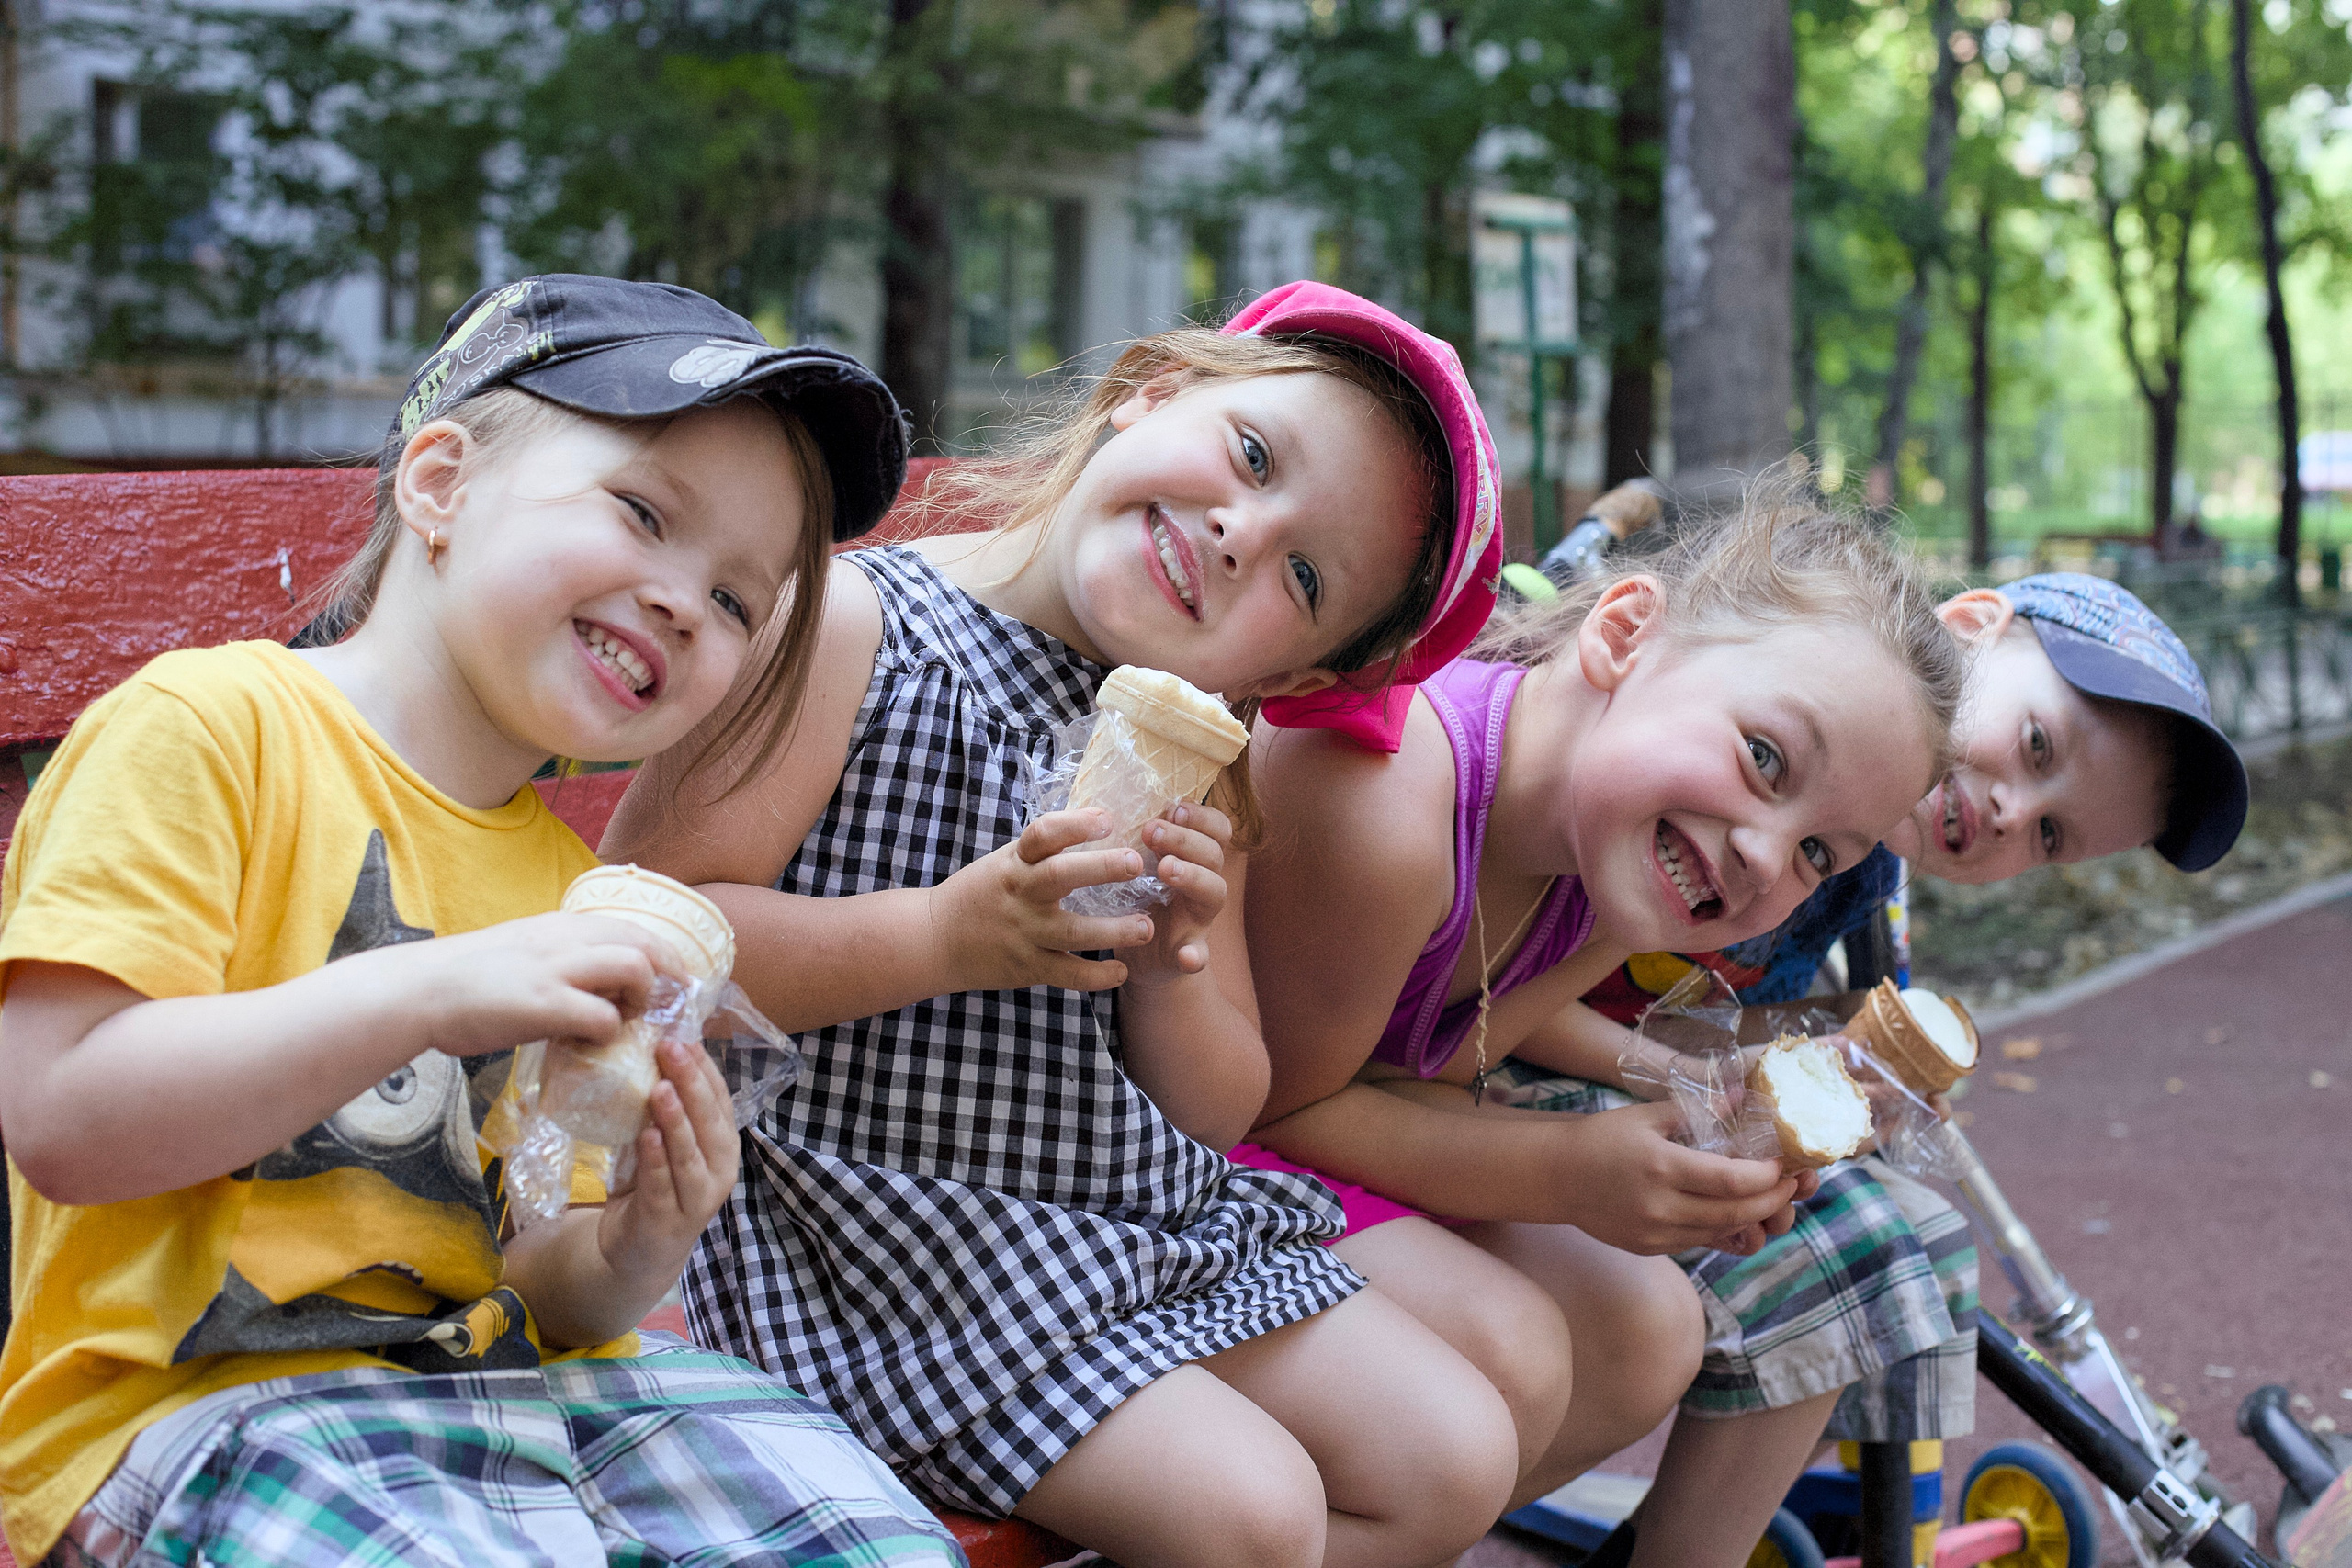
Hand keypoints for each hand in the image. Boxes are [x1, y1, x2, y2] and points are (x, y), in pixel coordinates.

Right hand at [385, 912, 669, 1059]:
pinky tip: (587, 1046)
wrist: (419, 989)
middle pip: (648, 943)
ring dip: (641, 1001)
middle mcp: (567, 938)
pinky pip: (604, 1018)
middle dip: (667, 977)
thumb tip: (592, 986)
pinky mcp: (545, 1003)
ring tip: (621, 1024)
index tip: (665, 985)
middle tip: (663, 1009)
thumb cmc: (466, 978)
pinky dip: (608, 1036)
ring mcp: (557, 968)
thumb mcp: (524, 950)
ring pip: (637, 969)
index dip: (660, 958)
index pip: (635, 928)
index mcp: (564, 925)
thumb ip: (561, 959)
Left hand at [595, 1037, 740, 1289]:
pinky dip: (656, 1160)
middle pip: (710, 1123)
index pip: (720, 1100)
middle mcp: (719, 1172)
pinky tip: (647, 1136)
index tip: (684, 1033)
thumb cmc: (654, 1185)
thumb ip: (666, 1107)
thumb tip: (654, 1046)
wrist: (638, 1253)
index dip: (704, 1067)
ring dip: (677, 1120)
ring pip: (691, 1155)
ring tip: (661, 1088)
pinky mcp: (666, 1221)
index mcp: (723, 1146)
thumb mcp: (666, 1142)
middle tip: (671, 1048)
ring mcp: (696, 1200)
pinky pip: (661, 1186)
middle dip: (692, 1083)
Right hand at [928, 809, 1152, 993]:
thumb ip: (1044, 850)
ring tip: (1146, 928)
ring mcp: (1024, 932)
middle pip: (1060, 876)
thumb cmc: (983, 893)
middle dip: (1101, 868)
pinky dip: (1096, 976)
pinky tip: (1121, 971)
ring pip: (1073, 932)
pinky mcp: (1027, 966)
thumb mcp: (1007, 861)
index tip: (1107, 819)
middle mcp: (1020, 893)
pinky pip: (1067, 973)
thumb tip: (1100, 821)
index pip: (1043, 834)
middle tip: (1136, 863)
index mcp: (1016, 862)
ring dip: (1114, 931)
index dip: (1075, 824)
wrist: (935, 938)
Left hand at [1119, 801, 1231, 985]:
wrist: (1139, 954)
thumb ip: (1140, 837)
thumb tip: (1109, 800)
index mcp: (1195, 858)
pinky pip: (1200, 954)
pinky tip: (1187, 957)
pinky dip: (1197, 955)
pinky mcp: (1188, 951)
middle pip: (1214, 854)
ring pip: (1215, 892)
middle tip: (1152, 832)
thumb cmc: (1137, 897)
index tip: (1172, 807)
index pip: (1217, 828)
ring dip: (1194, 877)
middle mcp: (1205, 883)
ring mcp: (1200, 918)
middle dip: (1184, 839)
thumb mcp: (1139, 863)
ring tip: (1166, 869)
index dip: (1201, 815)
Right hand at [1551, 1100, 1802, 1255]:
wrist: (1557, 1176)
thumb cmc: (1601, 1138)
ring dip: (1754, 1217)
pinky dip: (1724, 1228)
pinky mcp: (1651, 1248)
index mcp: (1662, 1167)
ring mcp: (1655, 1233)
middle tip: (1790, 1184)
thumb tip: (1741, 1096)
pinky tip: (1735, 1211)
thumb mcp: (1646, 1115)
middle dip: (1772, 1200)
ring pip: (1722, 1232)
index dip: (1766, 1176)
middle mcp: (1661, 1207)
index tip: (1782, 1163)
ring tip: (1770, 1198)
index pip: (1731, 1181)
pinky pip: (1700, 1241)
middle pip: (1736, 1212)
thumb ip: (1696, 1110)